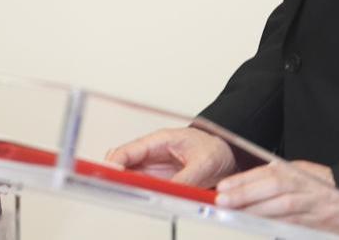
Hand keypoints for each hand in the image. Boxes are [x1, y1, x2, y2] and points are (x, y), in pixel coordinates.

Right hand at [105, 126, 236, 186]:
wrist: (228, 155)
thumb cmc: (215, 149)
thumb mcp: (204, 164)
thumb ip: (186, 178)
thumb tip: (170, 190)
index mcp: (160, 140)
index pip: (130, 150)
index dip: (116, 162)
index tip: (111, 175)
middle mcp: (153, 153)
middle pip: (123, 163)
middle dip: (115, 174)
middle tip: (113, 188)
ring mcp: (155, 167)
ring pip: (129, 176)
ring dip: (125, 185)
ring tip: (126, 194)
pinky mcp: (160, 180)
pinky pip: (142, 186)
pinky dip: (137, 193)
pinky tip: (139, 198)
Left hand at [216, 160, 338, 236]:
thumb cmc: (327, 188)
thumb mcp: (303, 175)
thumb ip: (279, 176)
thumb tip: (245, 183)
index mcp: (301, 172)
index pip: (269, 173)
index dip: (245, 180)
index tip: (224, 187)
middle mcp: (308, 187)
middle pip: (274, 188)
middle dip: (246, 195)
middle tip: (223, 201)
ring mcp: (314, 206)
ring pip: (283, 208)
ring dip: (256, 212)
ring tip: (234, 214)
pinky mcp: (318, 225)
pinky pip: (293, 225)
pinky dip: (274, 226)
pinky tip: (257, 227)